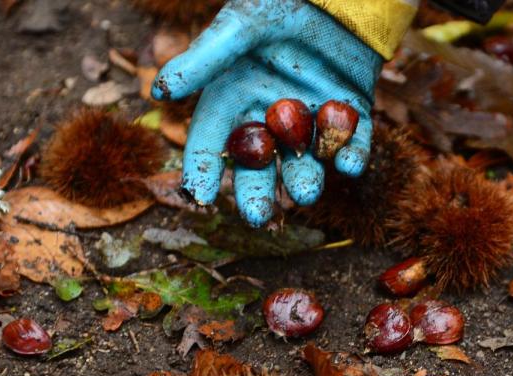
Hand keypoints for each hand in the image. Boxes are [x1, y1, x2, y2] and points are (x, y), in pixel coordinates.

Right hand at [152, 0, 382, 226]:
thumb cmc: (277, 0)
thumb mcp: (238, 27)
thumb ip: (205, 60)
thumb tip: (161, 92)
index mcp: (235, 96)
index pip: (213, 141)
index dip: (203, 168)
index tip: (199, 195)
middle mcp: (270, 114)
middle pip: (259, 165)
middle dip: (258, 193)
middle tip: (258, 217)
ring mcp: (311, 117)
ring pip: (306, 161)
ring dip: (306, 180)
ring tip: (306, 193)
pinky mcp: (350, 111)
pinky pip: (352, 143)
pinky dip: (352, 155)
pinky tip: (348, 165)